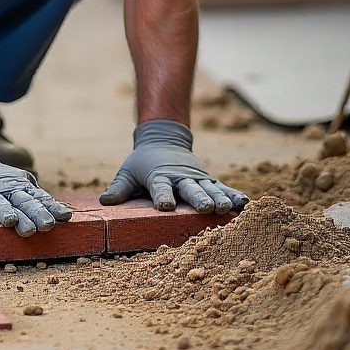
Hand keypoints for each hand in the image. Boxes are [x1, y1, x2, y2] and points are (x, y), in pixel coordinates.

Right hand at [0, 149, 72, 235]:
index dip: (51, 207)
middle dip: (34, 213)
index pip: (39, 198)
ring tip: (12, 221)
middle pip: (22, 203)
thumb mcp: (19, 185)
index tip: (64, 217)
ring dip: (6, 212)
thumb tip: (64, 214)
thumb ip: (37, 198)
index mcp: (21, 189)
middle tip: (46, 225)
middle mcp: (6, 191)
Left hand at [100, 119, 248, 213]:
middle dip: (198, 199)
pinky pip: (222, 188)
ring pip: (210, 189)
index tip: (164, 207)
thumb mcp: (127, 172)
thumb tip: (104, 202)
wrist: (164, 140)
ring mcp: (196, 178)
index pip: (159, 187)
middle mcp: (180, 177)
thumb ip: (119, 188)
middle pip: (189, 188)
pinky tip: (245, 204)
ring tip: (227, 209)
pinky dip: (233, 195)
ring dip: (219, 199)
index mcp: (158, 176)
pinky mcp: (208, 180)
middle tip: (206, 208)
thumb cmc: (142, 163)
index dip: (162, 196)